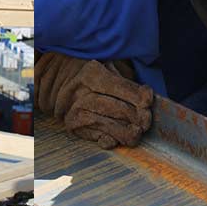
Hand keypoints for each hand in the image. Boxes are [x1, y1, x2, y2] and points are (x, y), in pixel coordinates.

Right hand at [32, 51, 153, 147]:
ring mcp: (74, 110)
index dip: (138, 96)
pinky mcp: (73, 125)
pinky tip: (115, 140)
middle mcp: (81, 92)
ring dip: (125, 131)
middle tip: (147, 120)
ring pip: (106, 124)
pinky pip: (93, 135)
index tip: (148, 101)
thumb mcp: (106, 66)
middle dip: (136, 116)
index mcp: (92, 73)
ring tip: (137, 132)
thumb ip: (125, 78)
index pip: (120, 87)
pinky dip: (107, 140)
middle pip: (115, 108)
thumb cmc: (90, 72)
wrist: (57, 80)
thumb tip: (147, 97)